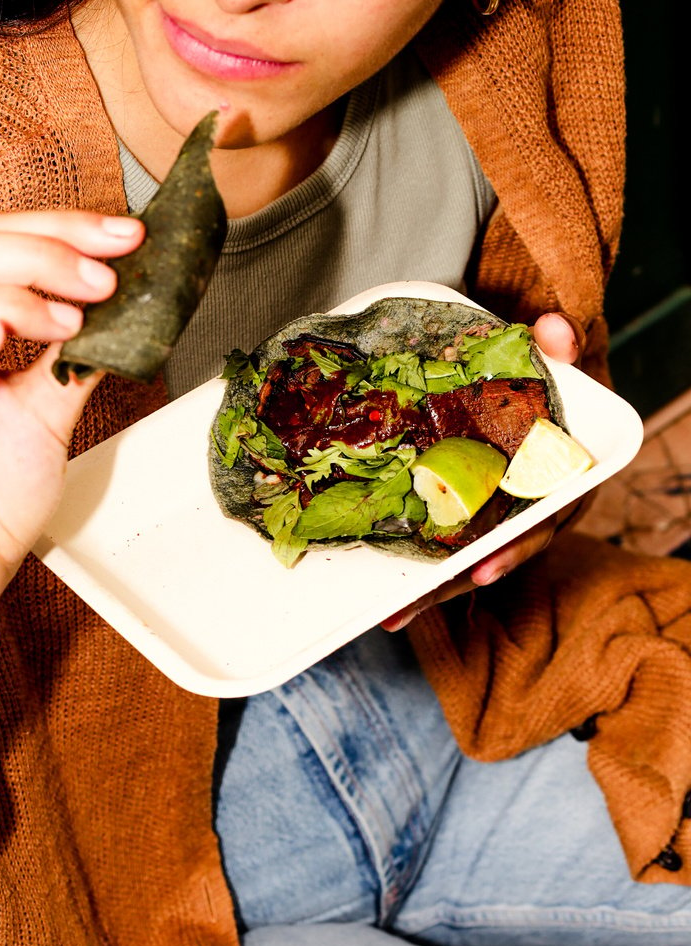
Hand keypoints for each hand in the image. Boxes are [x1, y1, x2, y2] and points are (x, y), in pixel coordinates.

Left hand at [381, 311, 587, 631]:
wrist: (537, 376)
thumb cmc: (549, 374)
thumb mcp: (559, 355)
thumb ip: (559, 344)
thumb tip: (554, 332)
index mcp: (562, 479)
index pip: (540, 522)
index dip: (512, 547)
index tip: (482, 568)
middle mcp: (530, 507)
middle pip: (492, 554)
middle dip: (450, 584)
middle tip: (408, 605)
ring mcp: (497, 514)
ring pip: (465, 559)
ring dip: (428, 589)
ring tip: (388, 613)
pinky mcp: (469, 513)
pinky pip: (446, 545)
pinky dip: (419, 565)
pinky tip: (384, 588)